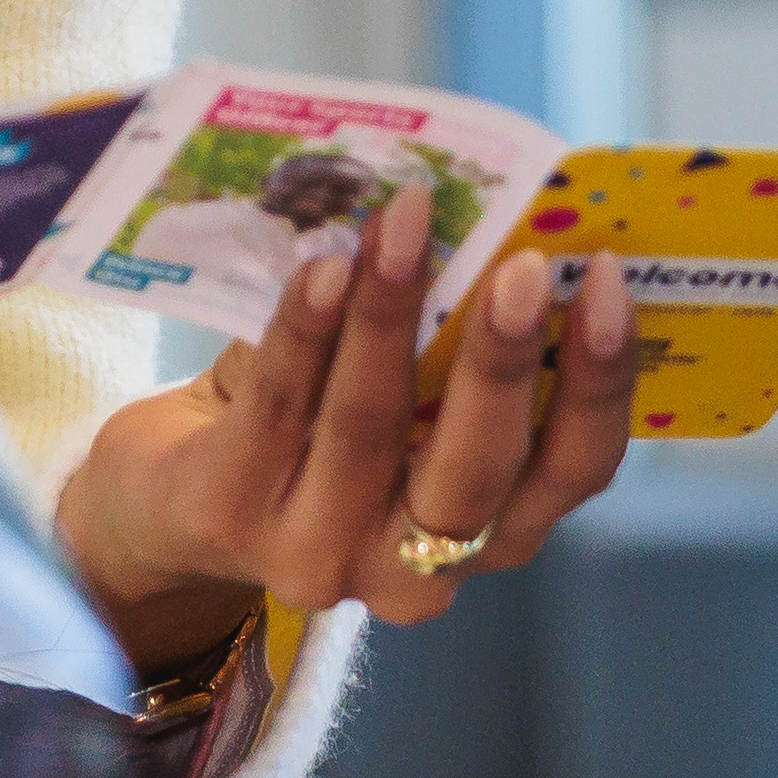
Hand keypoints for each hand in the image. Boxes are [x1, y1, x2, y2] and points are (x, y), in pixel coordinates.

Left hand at [53, 199, 638, 672]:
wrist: (169, 505)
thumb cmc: (316, 427)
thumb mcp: (404, 400)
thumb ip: (450, 338)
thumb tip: (494, 207)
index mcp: (490, 531)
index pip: (574, 470)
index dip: (600, 381)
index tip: (608, 280)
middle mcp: (417, 570)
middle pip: (478, 469)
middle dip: (506, 362)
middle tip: (524, 265)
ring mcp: (320, 554)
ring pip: (369, 429)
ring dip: (393, 315)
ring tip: (406, 222)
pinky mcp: (231, 519)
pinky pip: (278, 407)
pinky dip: (306, 328)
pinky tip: (323, 266)